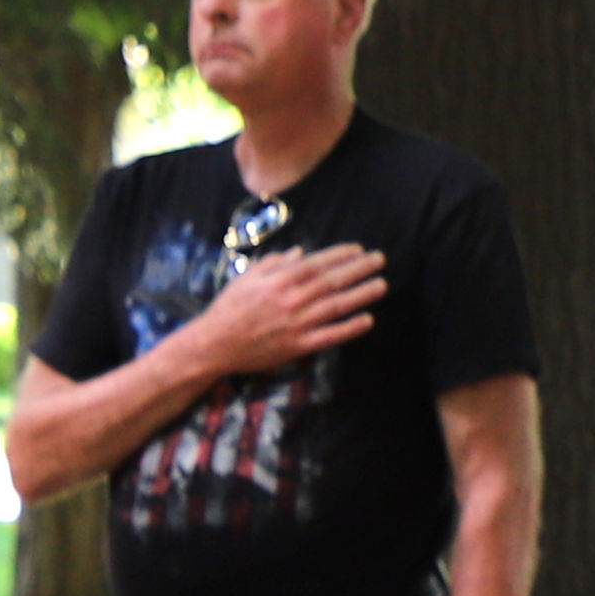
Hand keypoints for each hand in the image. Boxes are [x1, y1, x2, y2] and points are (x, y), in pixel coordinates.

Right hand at [179, 239, 385, 377]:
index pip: (316, 264)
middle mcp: (291, 300)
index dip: (340, 255)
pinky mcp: (298, 346)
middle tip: (379, 260)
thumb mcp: (246, 277)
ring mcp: (296, 324)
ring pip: (336, 306)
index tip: (359, 249)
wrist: (213, 344)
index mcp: (278, 281)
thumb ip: (274, 263)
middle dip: (358, 269)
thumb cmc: (228, 308)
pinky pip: (329, 336)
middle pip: (331, 282)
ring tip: (381, 285)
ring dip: (361, 295)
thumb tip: (300, 253)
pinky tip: (368, 320)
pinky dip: (349, 328)